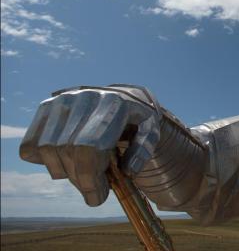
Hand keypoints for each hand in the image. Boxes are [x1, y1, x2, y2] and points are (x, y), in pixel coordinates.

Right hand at [20, 88, 161, 205]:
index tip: (98, 198)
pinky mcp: (47, 106)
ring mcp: (62, 100)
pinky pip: (31, 144)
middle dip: (80, 180)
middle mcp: (85, 98)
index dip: (89, 179)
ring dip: (63, 172)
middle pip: (68, 151)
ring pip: (46, 149)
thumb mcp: (151, 131)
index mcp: (114, 104)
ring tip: (83, 173)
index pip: (89, 148)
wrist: (124, 96)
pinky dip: (42, 160)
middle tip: (94, 192)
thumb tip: (128, 171)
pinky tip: (65, 160)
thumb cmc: (138, 119)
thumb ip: (143, 150)